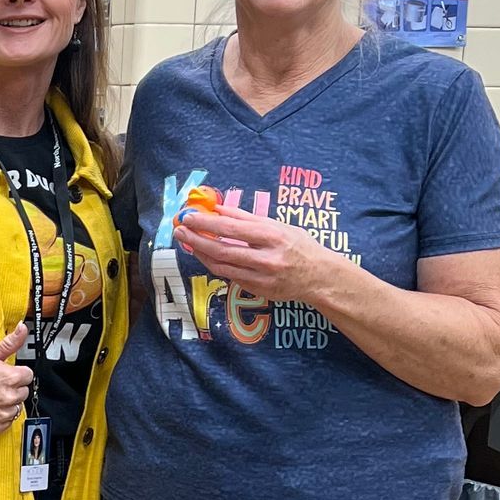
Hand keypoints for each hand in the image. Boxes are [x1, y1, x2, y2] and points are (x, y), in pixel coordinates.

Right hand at [0, 325, 31, 433]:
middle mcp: (9, 397)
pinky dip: (1, 415)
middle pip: (23, 391)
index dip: (17, 373)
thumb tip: (22, 328)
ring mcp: (3, 413)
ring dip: (8, 402)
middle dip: (13, 387)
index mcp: (10, 378)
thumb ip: (10, 342)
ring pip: (17, 406)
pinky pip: (9, 420)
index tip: (6, 374)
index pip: (28, 375)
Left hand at [177, 201, 340, 305]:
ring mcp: (261, 278)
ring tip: (188, 241)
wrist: (320, 277)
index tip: (189, 216)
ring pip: (221, 266)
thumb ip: (247, 218)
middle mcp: (266, 258)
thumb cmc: (300, 246)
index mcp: (272, 237)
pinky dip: (215, 264)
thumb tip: (218, 209)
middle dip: (196, 240)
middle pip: (222, 250)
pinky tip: (206, 255)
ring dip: (201, 253)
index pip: (231, 229)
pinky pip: (230, 276)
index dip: (206, 223)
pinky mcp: (258, 290)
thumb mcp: (279, 225)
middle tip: (179, 230)